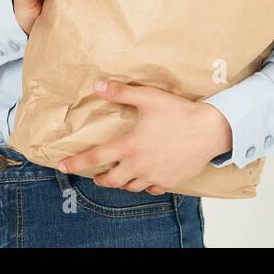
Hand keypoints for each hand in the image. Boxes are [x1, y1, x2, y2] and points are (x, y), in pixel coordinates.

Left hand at [57, 80, 232, 194]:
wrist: (210, 130)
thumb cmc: (179, 112)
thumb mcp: (148, 97)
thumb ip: (121, 92)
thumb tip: (98, 85)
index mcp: (129, 146)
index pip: (94, 158)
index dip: (76, 163)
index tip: (63, 166)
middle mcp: (138, 165)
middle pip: (110, 180)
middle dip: (100, 179)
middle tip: (97, 175)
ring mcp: (154, 176)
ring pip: (129, 187)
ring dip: (121, 182)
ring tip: (120, 175)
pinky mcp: (169, 182)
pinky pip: (151, 188)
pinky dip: (144, 184)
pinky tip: (146, 176)